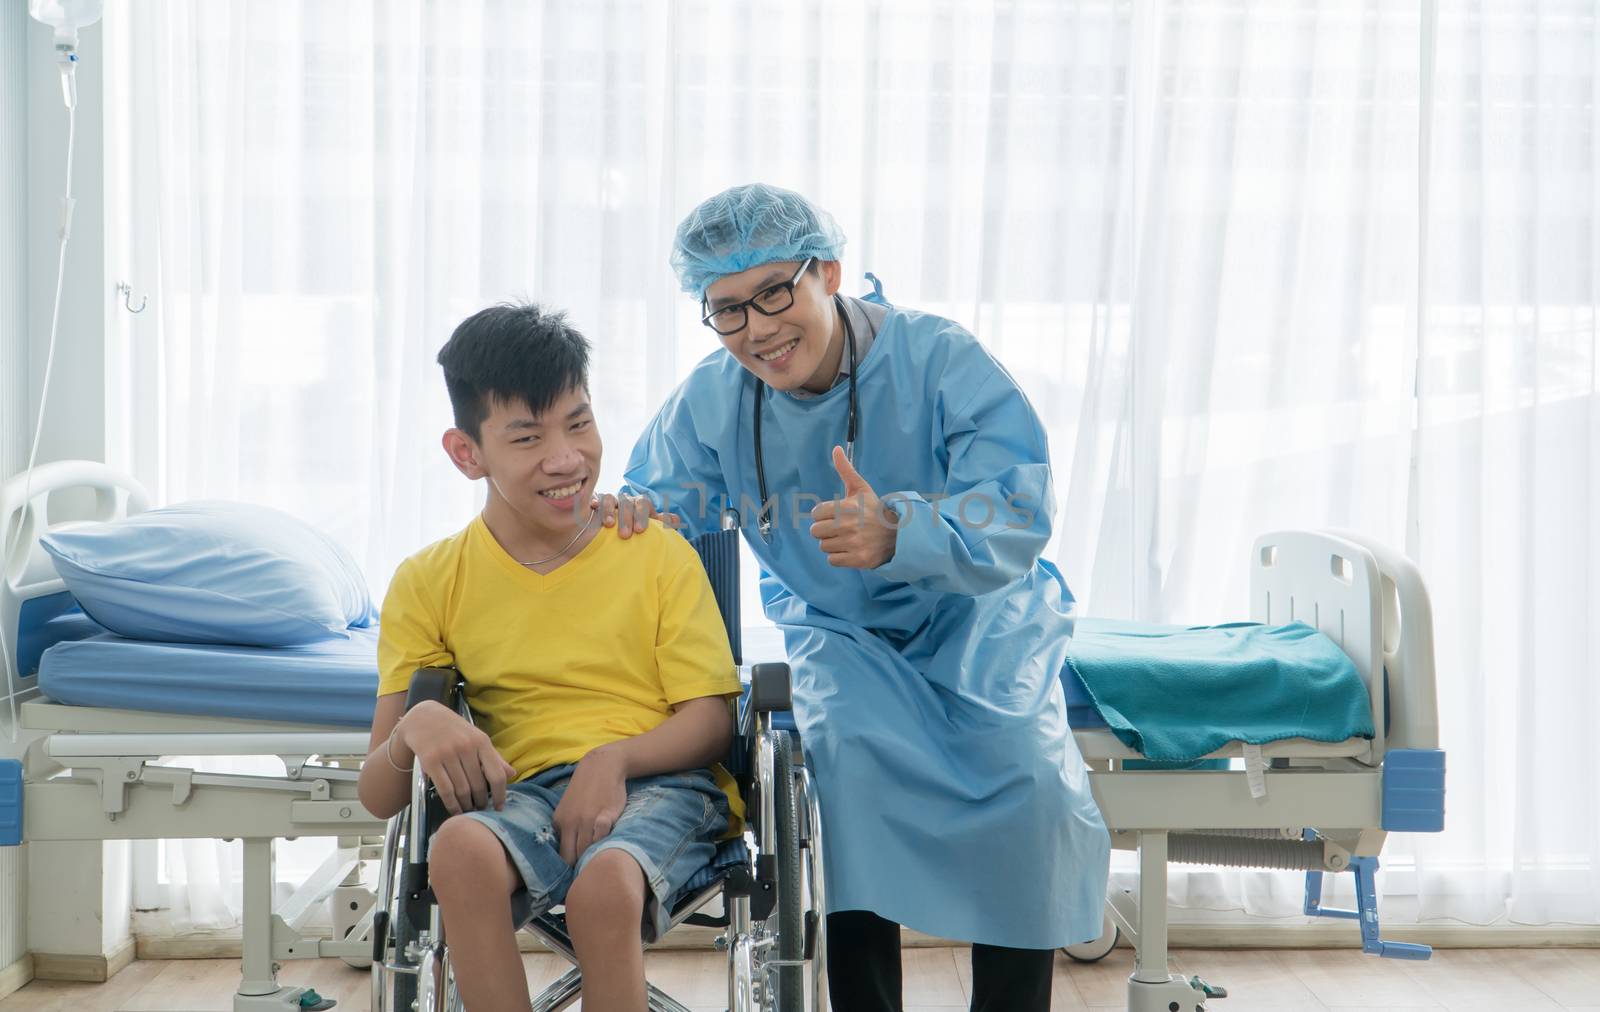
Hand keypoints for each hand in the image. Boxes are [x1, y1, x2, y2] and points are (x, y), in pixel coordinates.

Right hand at [396, 700, 516, 814]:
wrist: (423, 717)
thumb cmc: (454, 730)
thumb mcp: (476, 737)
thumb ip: (494, 757)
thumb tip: (512, 774)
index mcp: (481, 741)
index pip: (497, 775)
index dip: (501, 795)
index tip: (499, 808)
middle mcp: (466, 747)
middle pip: (479, 786)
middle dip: (481, 802)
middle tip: (481, 810)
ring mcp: (447, 754)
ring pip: (462, 790)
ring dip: (466, 806)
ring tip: (469, 810)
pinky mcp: (430, 761)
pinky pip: (445, 790)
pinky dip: (451, 804)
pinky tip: (455, 809)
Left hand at [553, 746, 628, 865]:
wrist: (602, 766)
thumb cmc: (586, 789)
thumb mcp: (567, 808)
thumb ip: (566, 828)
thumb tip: (567, 854)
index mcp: (560, 822)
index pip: (561, 856)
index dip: (569, 867)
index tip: (576, 872)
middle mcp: (571, 823)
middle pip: (573, 857)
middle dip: (580, 866)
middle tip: (589, 871)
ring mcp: (588, 820)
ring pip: (587, 850)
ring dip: (593, 856)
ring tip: (599, 860)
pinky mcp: (605, 816)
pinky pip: (602, 838)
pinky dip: (604, 843)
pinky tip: (608, 843)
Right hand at [595, 492, 679, 538]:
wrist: (622, 525)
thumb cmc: (638, 527)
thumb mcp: (650, 525)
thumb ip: (662, 523)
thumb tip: (676, 520)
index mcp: (640, 504)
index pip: (643, 504)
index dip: (642, 516)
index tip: (640, 530)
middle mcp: (626, 500)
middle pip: (627, 503)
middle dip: (626, 518)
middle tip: (625, 535)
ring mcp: (612, 501)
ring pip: (611, 499)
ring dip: (610, 511)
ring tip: (608, 525)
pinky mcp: (597, 502)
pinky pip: (596, 499)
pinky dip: (595, 501)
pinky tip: (592, 507)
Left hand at [809, 446, 898, 568]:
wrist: (898, 533)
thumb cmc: (874, 510)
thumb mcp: (861, 488)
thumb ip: (846, 469)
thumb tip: (836, 448)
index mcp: (847, 507)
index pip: (816, 513)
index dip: (824, 514)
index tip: (836, 515)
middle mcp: (849, 525)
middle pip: (816, 531)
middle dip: (826, 530)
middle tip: (840, 528)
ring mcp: (853, 543)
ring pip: (824, 546)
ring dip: (832, 543)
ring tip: (847, 538)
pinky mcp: (858, 559)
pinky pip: (832, 560)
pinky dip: (839, 557)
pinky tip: (850, 549)